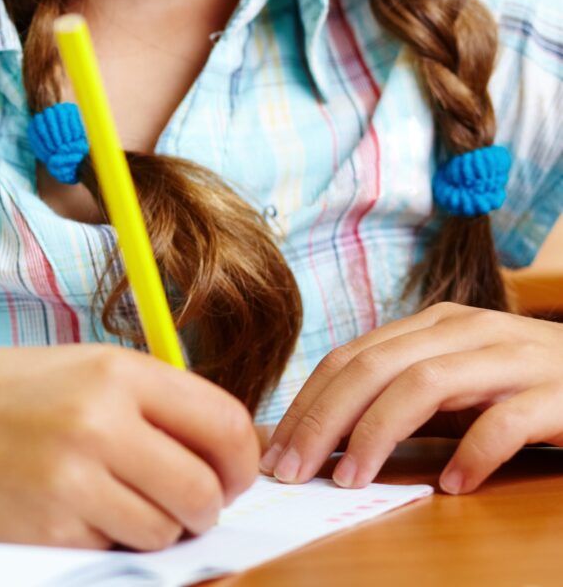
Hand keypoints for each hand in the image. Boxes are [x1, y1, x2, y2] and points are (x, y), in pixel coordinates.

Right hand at [0, 345, 258, 549]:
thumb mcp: (73, 369)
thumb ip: (146, 401)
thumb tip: (229, 450)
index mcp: (114, 370)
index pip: (226, 425)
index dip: (240, 464)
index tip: (227, 477)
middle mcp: (100, 420)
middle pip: (205, 490)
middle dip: (200, 509)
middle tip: (174, 506)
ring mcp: (74, 477)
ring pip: (164, 531)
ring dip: (148, 530)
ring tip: (102, 503)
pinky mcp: (49, 529)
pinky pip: (112, 554)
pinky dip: (99, 544)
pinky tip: (60, 513)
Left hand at [262, 302, 562, 493]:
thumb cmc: (528, 386)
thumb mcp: (458, 383)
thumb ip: (401, 397)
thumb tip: (322, 436)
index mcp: (433, 325)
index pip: (350, 358)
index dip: (306, 403)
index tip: (276, 450)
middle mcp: (467, 330)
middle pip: (373, 367)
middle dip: (323, 420)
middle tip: (293, 470)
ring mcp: (514, 357)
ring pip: (425, 384)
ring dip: (377, 433)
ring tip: (350, 479)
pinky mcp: (559, 393)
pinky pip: (506, 421)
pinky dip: (471, 453)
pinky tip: (450, 485)